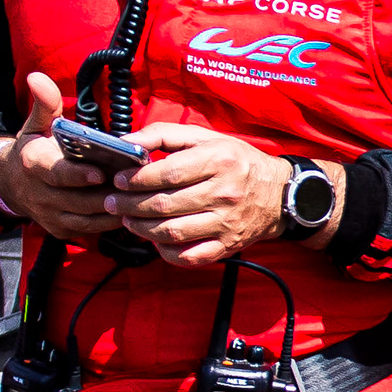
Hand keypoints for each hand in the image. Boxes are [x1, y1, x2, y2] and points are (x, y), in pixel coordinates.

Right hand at [0, 71, 122, 242]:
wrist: (12, 184)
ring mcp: (50, 217)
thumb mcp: (36, 124)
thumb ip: (44, 103)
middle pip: (78, 200)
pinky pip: (90, 231)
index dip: (79, 176)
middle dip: (107, 193)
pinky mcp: (61, 231)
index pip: (57, 174)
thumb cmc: (34, 148)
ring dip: (113, 211)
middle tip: (136, 185)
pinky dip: (110, 223)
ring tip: (138, 197)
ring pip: (87, 220)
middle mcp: (40, 195)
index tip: (101, 172)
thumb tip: (37, 76)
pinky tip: (131, 211)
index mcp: (34, 166)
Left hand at [108, 122, 294, 266]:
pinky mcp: (227, 245)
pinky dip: (165, 252)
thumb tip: (128, 141)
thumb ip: (164, 134)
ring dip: (141, 228)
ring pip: (172, 232)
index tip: (119, 180)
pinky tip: (154, 240)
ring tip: (128, 219)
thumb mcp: (205, 138)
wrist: (278, 194)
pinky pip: (189, 256)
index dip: (137, 179)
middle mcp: (224, 193)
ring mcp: (226, 223)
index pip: (167, 173)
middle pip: (165, 204)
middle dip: (129, 204)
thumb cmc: (236, 161)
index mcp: (218, 160)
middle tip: (113, 201)